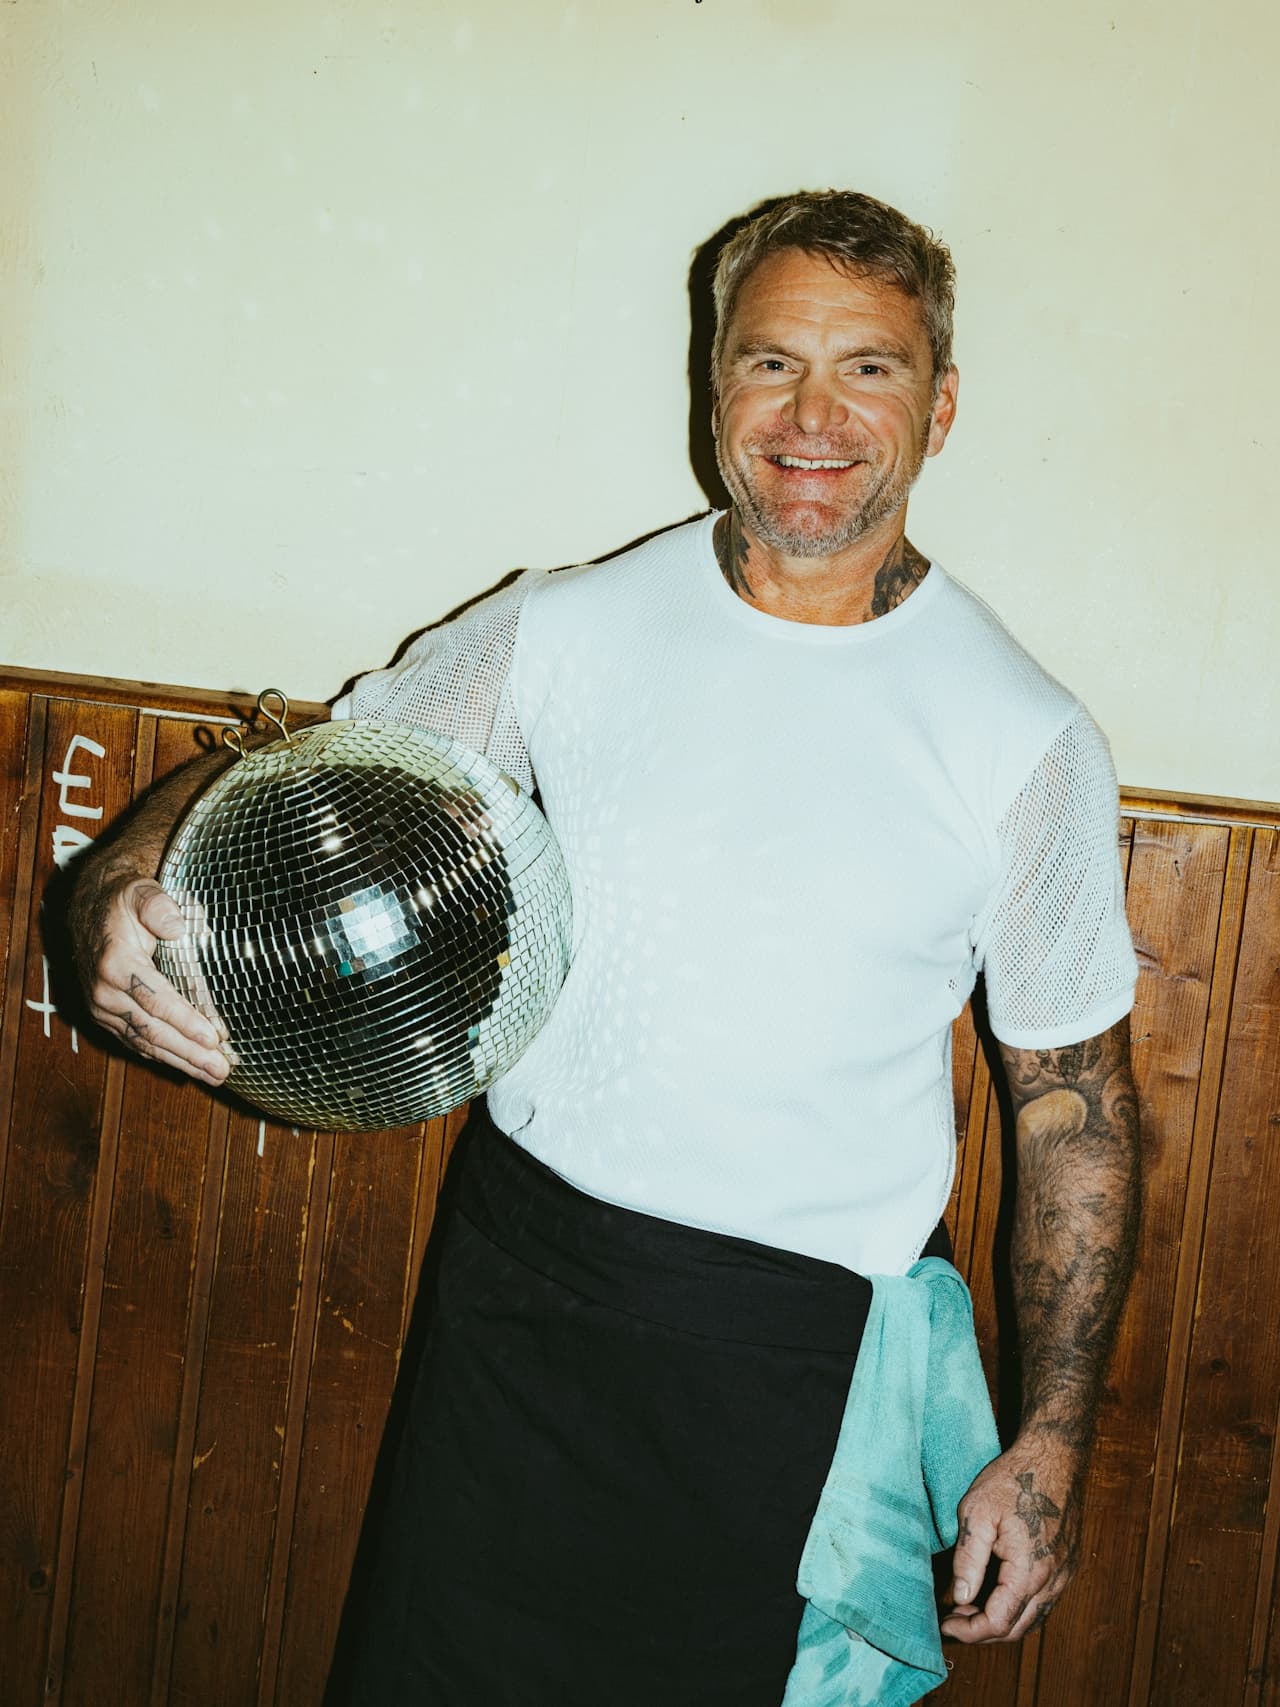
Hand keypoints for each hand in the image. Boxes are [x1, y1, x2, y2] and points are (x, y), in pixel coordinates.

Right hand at [72, 870, 232, 1085]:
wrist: (89, 910)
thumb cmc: (124, 902)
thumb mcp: (141, 892)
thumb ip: (158, 906)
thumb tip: (176, 926)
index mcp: (115, 965)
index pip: (156, 1001)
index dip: (186, 1021)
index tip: (214, 1037)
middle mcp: (104, 993)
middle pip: (152, 1031)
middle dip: (189, 1053)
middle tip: (221, 1069)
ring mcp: (103, 1009)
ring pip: (145, 1043)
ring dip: (181, 1061)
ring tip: (213, 1075)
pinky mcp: (107, 1017)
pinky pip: (136, 1042)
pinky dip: (163, 1057)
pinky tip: (187, 1067)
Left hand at [941, 1434, 1082, 1643]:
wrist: (1054, 1456)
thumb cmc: (1013, 1480)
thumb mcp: (977, 1513)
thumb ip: (969, 1559)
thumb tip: (959, 1598)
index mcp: (1029, 1571)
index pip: (998, 1622)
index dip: (969, 1632)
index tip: (945, 1625)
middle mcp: (1053, 1580)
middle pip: (1017, 1628)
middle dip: (982, 1631)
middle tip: (953, 1619)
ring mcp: (1064, 1574)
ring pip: (1033, 1618)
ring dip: (1001, 1621)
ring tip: (969, 1607)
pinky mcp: (1068, 1565)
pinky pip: (1044, 1601)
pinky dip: (1018, 1608)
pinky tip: (997, 1593)